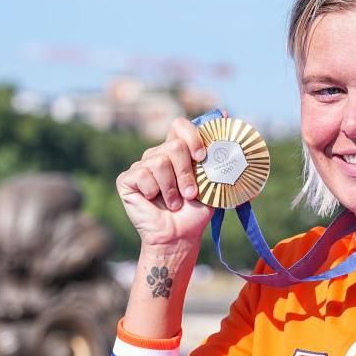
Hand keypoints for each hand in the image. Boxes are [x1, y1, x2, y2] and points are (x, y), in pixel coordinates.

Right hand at [116, 117, 212, 246]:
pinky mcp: (127, 179)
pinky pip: (142, 174)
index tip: (202, 156)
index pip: (180, 126)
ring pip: (160, 161)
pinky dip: (154, 191)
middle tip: (190, 193)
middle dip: (187, 172)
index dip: (192, 136)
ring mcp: (141, 166)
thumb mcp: (213, 184)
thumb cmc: (196, 211)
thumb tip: (228, 119)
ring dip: (172, 187)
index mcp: (178, 152)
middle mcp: (158, 155)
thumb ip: (219, 158)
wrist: (179, 236)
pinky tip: (155, 201)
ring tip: (175, 203)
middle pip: (174, 145)